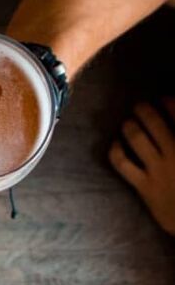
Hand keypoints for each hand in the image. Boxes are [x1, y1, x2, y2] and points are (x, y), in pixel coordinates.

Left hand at [109, 100, 174, 234]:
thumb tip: (169, 106)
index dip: (170, 104)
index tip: (163, 98)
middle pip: (156, 124)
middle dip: (144, 110)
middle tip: (140, 106)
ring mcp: (160, 170)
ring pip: (137, 138)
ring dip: (130, 126)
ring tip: (129, 122)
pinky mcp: (144, 186)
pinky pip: (122, 163)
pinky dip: (115, 150)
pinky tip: (115, 144)